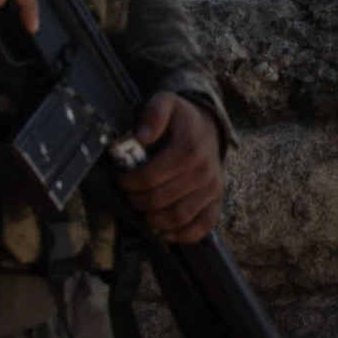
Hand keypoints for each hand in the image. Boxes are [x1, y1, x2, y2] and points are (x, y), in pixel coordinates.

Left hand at [114, 92, 223, 242]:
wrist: (208, 126)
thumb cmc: (180, 118)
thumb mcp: (165, 102)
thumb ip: (154, 113)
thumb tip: (143, 136)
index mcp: (189, 149)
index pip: (150, 177)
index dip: (129, 182)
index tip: (120, 178)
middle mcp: (203, 171)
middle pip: (159, 200)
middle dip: (136, 201)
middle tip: (128, 194)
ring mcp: (212, 188)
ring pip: (177, 217)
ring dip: (153, 219)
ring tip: (142, 210)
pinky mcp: (217, 200)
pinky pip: (202, 227)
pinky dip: (182, 235)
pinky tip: (165, 231)